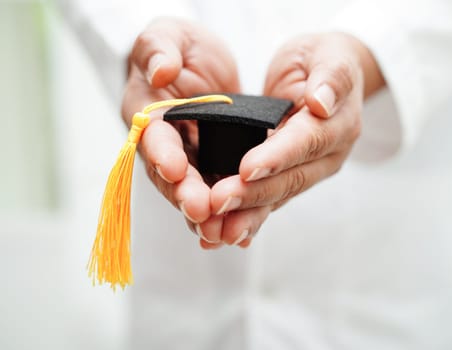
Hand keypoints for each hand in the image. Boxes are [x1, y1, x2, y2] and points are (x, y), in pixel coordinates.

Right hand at [121, 18, 239, 246]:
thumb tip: (161, 72)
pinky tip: (240, 232)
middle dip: (184, 194)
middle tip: (201, 213)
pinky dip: (226, 212)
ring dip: (205, 214)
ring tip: (220, 233)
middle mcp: (164, 143)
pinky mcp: (211, 166)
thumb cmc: (179, 47)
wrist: (198, 67)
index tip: (174, 169)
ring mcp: (188, 159)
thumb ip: (160, 49)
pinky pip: (217, 191)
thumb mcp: (169, 36)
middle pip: (170, 175)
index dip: (161, 152)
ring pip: (193, 191)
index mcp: (147, 113)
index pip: (151, 135)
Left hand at [200, 33, 383, 247]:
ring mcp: (310, 171)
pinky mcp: (292, 178)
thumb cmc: (324, 59)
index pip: (307, 141)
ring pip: (278, 196)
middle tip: (218, 203)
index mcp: (338, 123)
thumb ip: (331, 78)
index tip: (247, 168)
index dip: (277, 156)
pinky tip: (222, 234)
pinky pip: (270, 200)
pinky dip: (247, 217)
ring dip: (247, 214)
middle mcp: (327, 155)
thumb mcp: (330, 55)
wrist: (327, 75)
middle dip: (253, 193)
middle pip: (290, 178)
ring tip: (216, 232)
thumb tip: (321, 103)